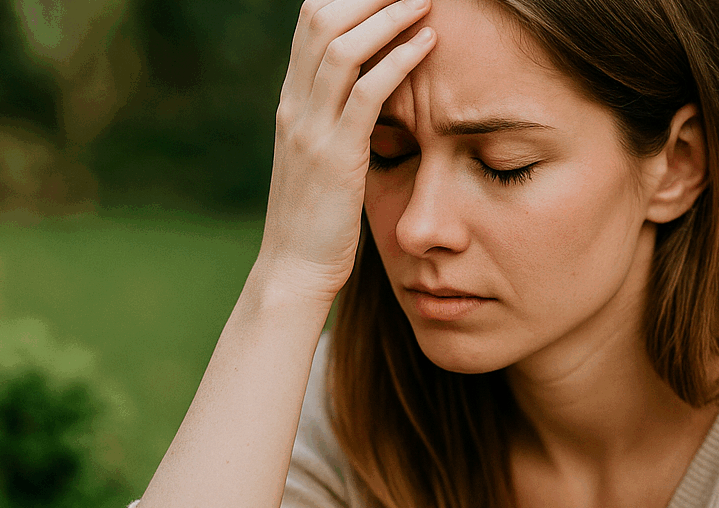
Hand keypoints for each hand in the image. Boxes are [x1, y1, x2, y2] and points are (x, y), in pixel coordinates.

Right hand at [258, 0, 434, 298]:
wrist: (294, 270)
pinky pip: (367, 94)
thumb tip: (368, 96)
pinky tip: (427, 44)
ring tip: (426, 1)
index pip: (309, 25)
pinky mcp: (335, 157)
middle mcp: (294, 106)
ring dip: (387, 16)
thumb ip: (335, 122)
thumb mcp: (320, 159)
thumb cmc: (318, 220)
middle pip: (321, 20)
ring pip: (342, 48)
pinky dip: (398, 61)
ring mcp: (310, 130)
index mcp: (291, 103)